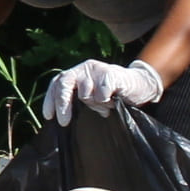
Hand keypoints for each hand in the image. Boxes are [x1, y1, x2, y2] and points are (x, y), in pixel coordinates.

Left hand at [42, 58, 162, 123]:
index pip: (57, 83)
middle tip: (64, 122)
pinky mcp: (110, 73)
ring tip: (106, 104)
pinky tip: (114, 99)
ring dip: (95, 105)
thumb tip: (64, 118)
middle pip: (64, 84)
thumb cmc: (113, 93)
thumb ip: (80, 102)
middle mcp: (83, 68)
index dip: (50, 99)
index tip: (48, 116)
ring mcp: (96, 69)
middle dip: (62, 104)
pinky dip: (106, 101)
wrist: (141, 84)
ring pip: (85, 94)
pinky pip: (101, 94)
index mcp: (76, 73)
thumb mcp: (93, 97)